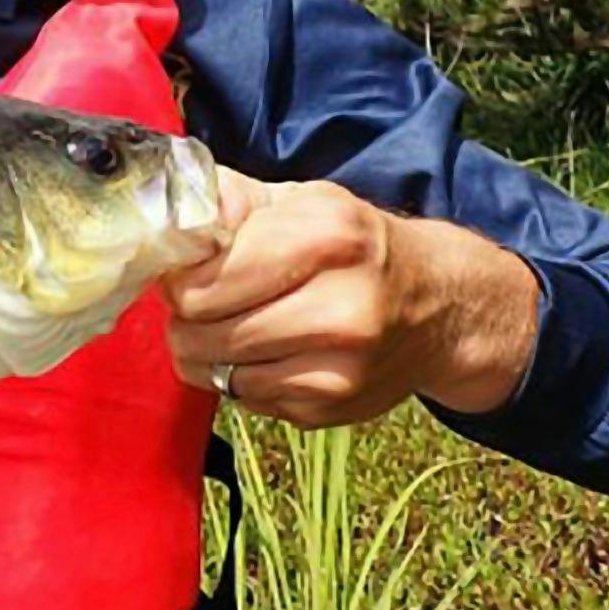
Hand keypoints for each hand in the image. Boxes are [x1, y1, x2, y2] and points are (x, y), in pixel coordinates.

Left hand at [164, 169, 539, 428]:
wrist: (437, 305)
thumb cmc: (354, 245)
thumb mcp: (302, 201)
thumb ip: (231, 200)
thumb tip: (171, 213)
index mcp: (324, 239)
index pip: (200, 282)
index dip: (179, 276)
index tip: (189, 268)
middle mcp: (338, 308)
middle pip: (200, 330)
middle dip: (187, 315)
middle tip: (207, 299)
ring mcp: (336, 369)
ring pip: (214, 371)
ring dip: (207, 350)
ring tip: (234, 323)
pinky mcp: (327, 409)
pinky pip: (243, 398)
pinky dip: (240, 376)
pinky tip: (268, 350)